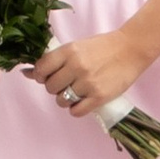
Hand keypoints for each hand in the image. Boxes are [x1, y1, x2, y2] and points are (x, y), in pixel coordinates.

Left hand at [33, 24, 149, 117]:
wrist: (129, 49)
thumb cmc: (101, 47)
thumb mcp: (77, 46)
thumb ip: (56, 59)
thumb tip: (30, 73)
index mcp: (69, 51)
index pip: (42, 68)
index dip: (39, 75)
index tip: (44, 77)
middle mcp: (76, 67)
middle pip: (50, 87)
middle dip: (53, 88)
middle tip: (63, 84)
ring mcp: (88, 83)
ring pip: (62, 101)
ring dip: (64, 99)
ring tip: (74, 93)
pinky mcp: (99, 97)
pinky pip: (76, 111)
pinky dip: (75, 109)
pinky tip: (81, 101)